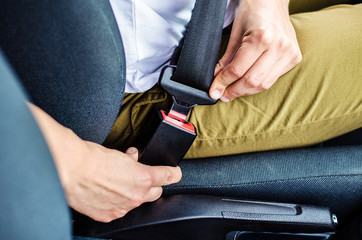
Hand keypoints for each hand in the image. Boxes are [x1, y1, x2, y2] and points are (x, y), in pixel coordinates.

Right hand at [28, 104, 181, 222]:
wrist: (70, 169)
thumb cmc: (92, 158)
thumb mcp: (120, 154)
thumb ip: (132, 160)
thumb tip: (134, 158)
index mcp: (144, 177)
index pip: (169, 176)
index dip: (173, 173)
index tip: (174, 172)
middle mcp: (136, 195)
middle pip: (156, 193)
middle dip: (151, 185)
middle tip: (139, 176)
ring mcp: (122, 208)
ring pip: (137, 202)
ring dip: (132, 193)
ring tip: (116, 183)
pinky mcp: (108, 215)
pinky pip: (120, 210)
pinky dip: (117, 202)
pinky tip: (106, 193)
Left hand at [210, 0, 301, 101]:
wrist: (273, 1)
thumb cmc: (252, 12)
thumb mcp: (235, 33)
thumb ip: (227, 59)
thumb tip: (217, 80)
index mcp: (262, 36)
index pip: (238, 69)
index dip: (223, 83)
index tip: (213, 90)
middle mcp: (278, 46)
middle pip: (252, 81)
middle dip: (234, 91)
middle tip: (222, 95)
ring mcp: (289, 52)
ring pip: (264, 84)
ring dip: (245, 91)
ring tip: (232, 92)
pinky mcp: (295, 57)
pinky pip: (273, 79)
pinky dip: (258, 84)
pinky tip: (248, 83)